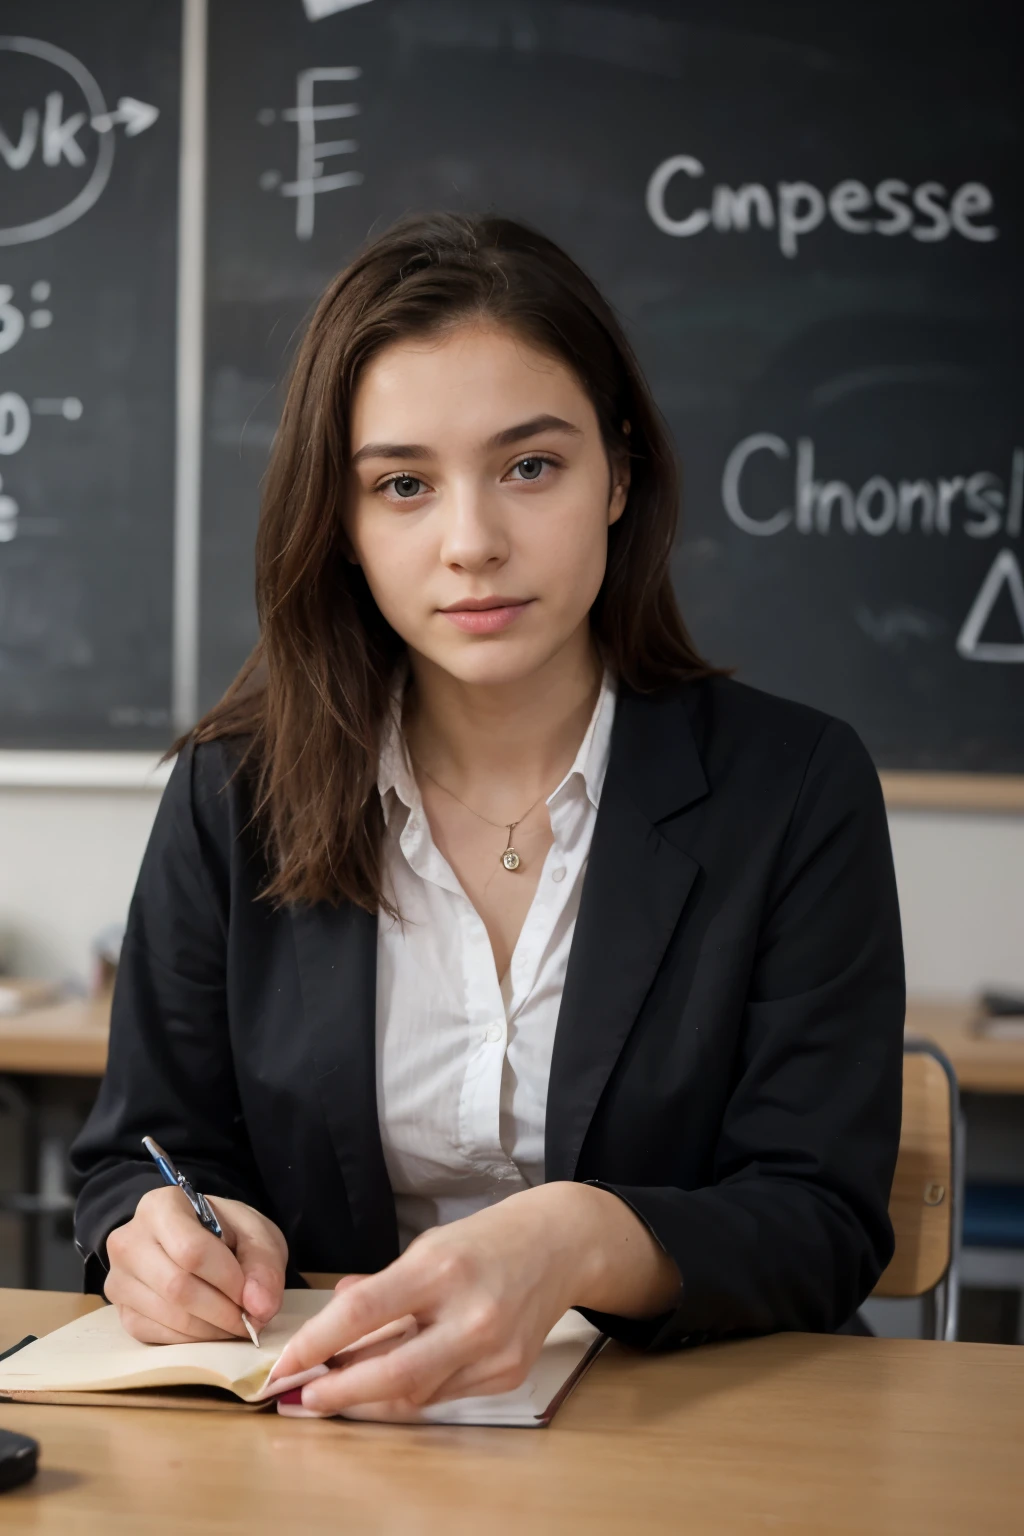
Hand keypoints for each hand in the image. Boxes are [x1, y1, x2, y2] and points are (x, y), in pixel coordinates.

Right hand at [104, 1185, 287, 1343]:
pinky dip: (194, 1340)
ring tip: (236, 1324)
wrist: (193, 1239)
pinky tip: (212, 1329)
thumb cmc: (223, 1230)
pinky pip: (158, 1336)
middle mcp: (129, 1241)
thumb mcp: (253, 1230)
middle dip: (223, 1311)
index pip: (192, 1251)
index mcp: (160, 1206)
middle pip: (177, 1287)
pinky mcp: (121, 1312)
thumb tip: (260, 1307)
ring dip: (212, 1330)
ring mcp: (119, 1279)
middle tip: (251, 1319)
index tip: (254, 1295)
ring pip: (169, 1316)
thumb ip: (263, 1262)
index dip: (228, 1280)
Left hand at [268, 1182, 679, 1416]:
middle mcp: (471, 1313)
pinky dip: (409, 1394)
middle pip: (390, 1373)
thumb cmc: (488, 1239)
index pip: (364, 1313)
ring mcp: (493, 1350)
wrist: (561, 1245)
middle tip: (301, 1399)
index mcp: (442, 1268)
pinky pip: (444, 1396)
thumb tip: (335, 1309)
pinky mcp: (508, 1374)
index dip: (316, 1343)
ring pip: (415, 1394)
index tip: (284, 1363)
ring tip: (333, 1392)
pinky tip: (386, 1386)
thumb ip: (383, 1283)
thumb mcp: (429, 1243)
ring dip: (367, 1398)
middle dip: (337, 1393)